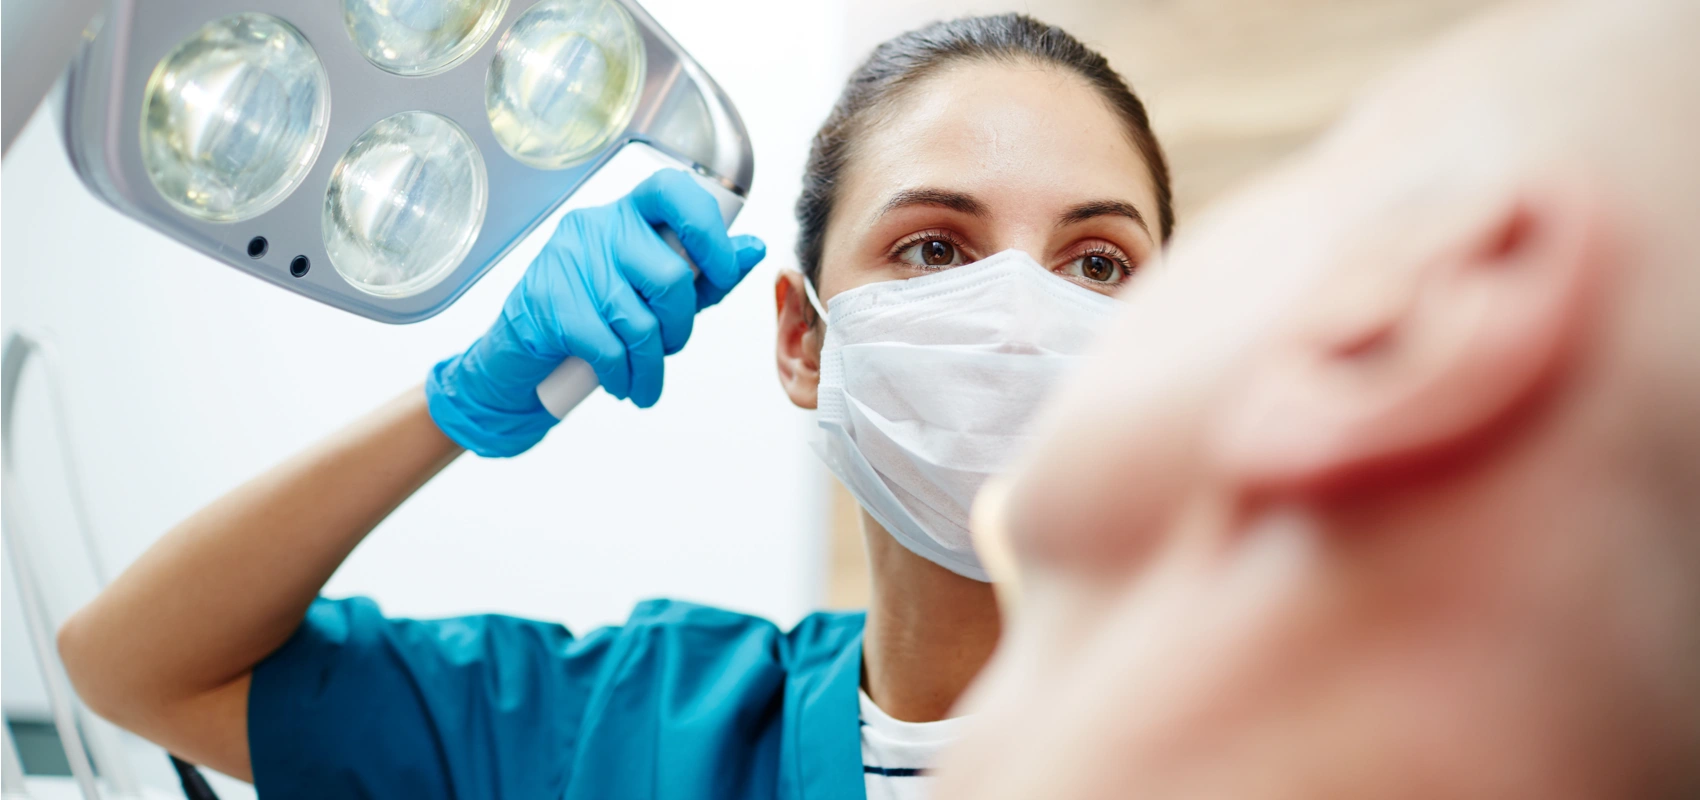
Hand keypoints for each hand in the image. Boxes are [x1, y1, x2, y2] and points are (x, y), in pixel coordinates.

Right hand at [426, 169, 765, 456]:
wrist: (519, 360)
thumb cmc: (593, 319)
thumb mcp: (653, 294)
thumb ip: (701, 273)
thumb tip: (752, 249)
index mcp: (627, 214)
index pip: (674, 191)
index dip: (710, 232)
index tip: (723, 273)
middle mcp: (596, 227)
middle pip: (668, 275)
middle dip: (680, 327)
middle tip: (668, 348)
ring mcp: (568, 261)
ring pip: (639, 320)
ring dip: (651, 366)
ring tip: (644, 382)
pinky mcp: (548, 302)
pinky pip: (607, 346)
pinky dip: (622, 375)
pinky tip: (619, 382)